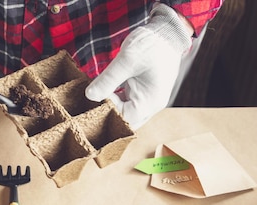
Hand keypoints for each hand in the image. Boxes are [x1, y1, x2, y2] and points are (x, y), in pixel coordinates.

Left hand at [85, 3, 192, 128]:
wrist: (167, 31)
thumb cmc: (152, 44)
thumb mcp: (127, 60)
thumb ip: (108, 79)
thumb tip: (89, 96)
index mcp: (150, 102)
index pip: (124, 119)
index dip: (107, 110)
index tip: (96, 95)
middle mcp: (151, 105)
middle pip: (125, 121)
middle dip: (108, 113)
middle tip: (93, 99)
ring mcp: (148, 99)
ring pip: (124, 112)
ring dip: (111, 104)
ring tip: (98, 93)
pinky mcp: (143, 92)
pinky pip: (126, 102)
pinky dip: (115, 98)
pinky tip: (105, 89)